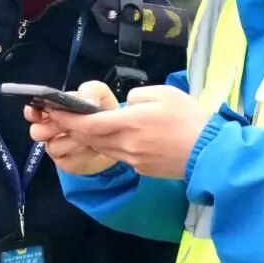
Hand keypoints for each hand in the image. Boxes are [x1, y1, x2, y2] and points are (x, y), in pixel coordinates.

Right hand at [25, 81, 118, 174]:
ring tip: (92, 134)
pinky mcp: (67, 164)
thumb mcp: (100, 94)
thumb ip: (92, 90)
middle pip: (37, 132)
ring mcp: (57, 148)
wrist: (115, 136)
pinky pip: (68, 161)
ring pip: (53, 147)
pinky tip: (95, 147)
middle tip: (71, 123)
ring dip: (74, 140)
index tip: (39, 112)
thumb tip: (88, 100)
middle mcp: (50, 130)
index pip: (32, 111)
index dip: (32, 112)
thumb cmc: (101, 110)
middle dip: (53, 127)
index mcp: (53, 110)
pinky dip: (83, 154)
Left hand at [43, 85, 210, 178]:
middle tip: (59, 117)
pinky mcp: (142, 169)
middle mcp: (127, 145)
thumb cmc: (189, 118)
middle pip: (91, 138)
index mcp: (131, 123)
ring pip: (102, 148)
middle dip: (73, 128)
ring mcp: (133, 160)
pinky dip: (108, 145)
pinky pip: (118, 155)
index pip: (90, 123)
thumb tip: (125, 105)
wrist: (210, 153)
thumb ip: (138, 96)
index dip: (69, 118)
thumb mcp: (165, 93)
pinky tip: (112, 137)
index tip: (53, 110)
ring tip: (80, 126)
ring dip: (88, 137)